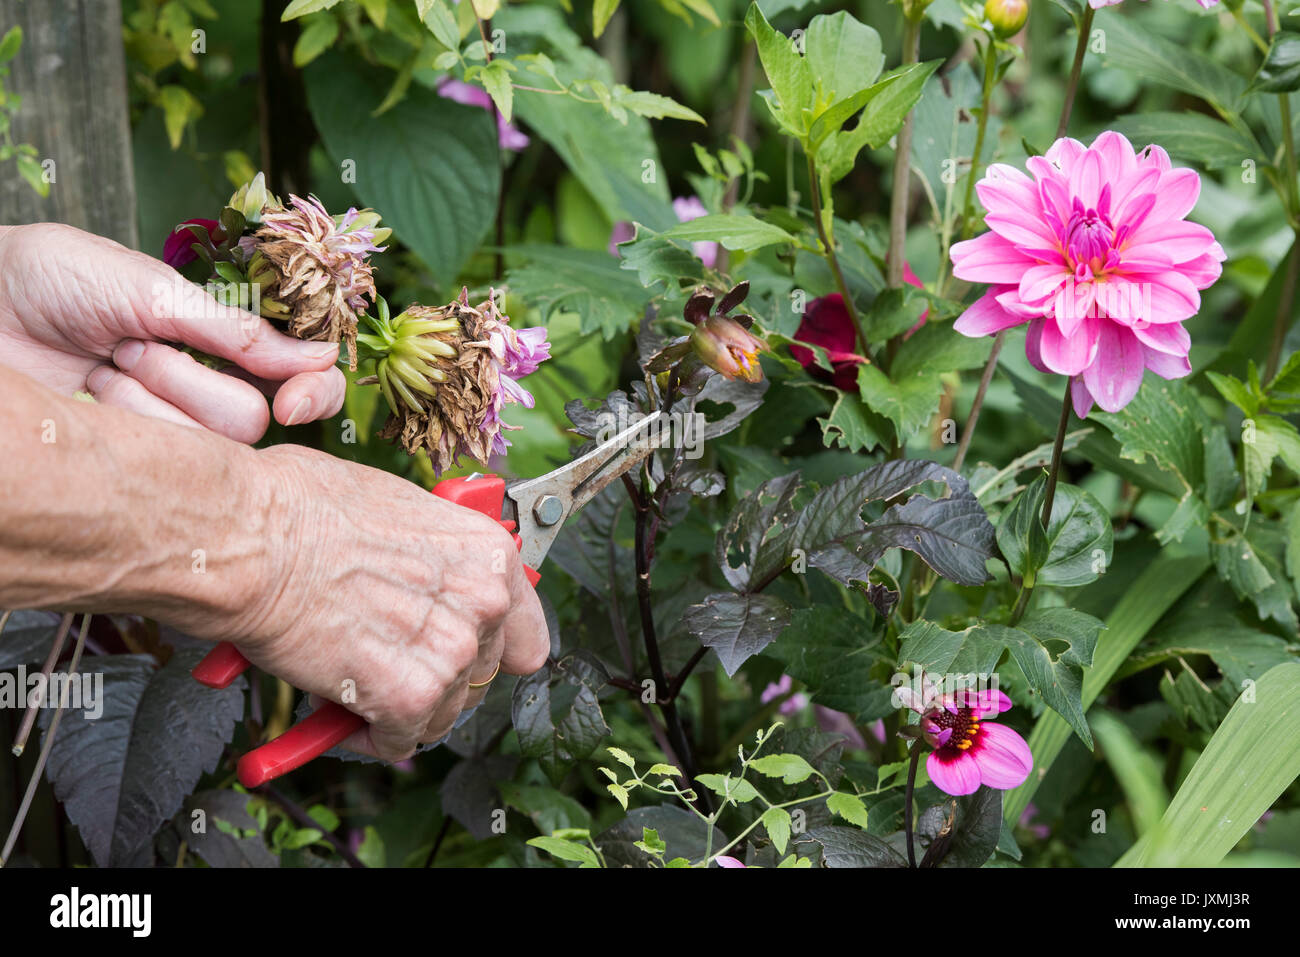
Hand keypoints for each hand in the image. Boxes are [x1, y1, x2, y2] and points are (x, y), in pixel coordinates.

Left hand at [0, 222, 344, 442]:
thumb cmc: (50, 278)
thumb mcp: (150, 287)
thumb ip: (234, 328)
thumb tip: (320, 354)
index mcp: (225, 337)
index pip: (304, 375)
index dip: (313, 390)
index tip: (290, 398)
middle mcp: (205, 386)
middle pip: (254, 418)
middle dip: (192, 381)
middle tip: (136, 347)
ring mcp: (166, 427)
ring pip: (209, 445)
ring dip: (151, 398)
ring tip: (105, 365)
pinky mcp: (131, 458)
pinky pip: (162, 463)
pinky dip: (124, 422)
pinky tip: (87, 396)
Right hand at [228, 444, 549, 760]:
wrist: (252, 536)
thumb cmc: (302, 509)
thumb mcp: (398, 511)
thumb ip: (432, 558)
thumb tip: (423, 580)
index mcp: (487, 552)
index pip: (526, 632)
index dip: (488, 651)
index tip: (463, 659)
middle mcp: (483, 603)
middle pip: (478, 677)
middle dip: (435, 678)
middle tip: (387, 666)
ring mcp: (451, 652)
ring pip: (441, 713)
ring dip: (402, 709)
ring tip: (354, 682)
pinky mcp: (409, 696)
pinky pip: (401, 739)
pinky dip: (370, 736)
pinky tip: (338, 707)